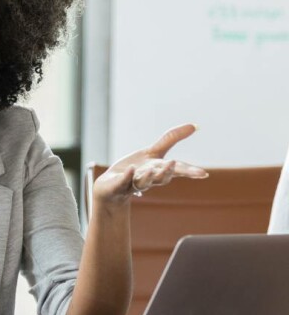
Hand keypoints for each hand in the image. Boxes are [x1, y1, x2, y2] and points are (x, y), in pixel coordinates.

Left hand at [93, 123, 207, 205]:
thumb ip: (171, 139)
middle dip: (167, 172)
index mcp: (158, 170)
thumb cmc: (136, 169)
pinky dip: (126, 177)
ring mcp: (132, 183)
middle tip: (174, 165)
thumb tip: (195, 126)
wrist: (111, 188)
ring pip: (142, 182)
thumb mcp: (154, 152)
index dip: (189, 172)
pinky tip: (130, 169)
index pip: (176, 171)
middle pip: (160, 178)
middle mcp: (148, 178)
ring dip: (148, 177)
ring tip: (152, 170)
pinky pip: (122, 182)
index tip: (203, 174)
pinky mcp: (116, 185)